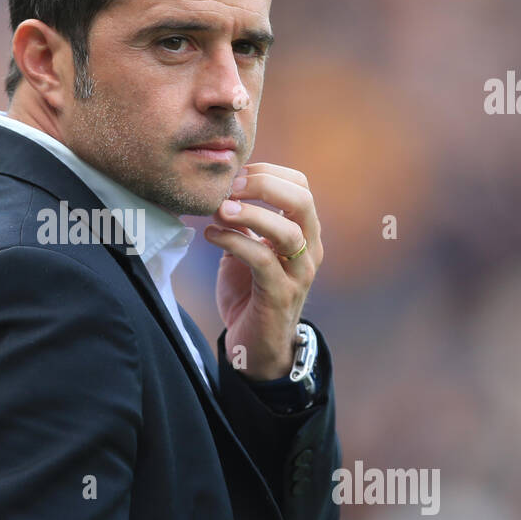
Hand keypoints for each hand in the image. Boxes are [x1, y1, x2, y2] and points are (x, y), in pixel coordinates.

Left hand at [203, 162, 322, 379]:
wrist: (256, 347)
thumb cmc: (250, 293)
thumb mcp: (247, 249)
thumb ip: (241, 222)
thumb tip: (219, 190)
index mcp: (304, 233)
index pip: (300, 186)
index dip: (268, 172)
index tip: (234, 174)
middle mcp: (309, 250)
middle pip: (302, 200)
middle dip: (263, 185)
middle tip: (229, 186)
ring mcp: (299, 274)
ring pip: (287, 231)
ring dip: (250, 214)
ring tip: (218, 209)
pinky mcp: (280, 295)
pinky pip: (262, 260)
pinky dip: (234, 242)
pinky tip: (210, 235)